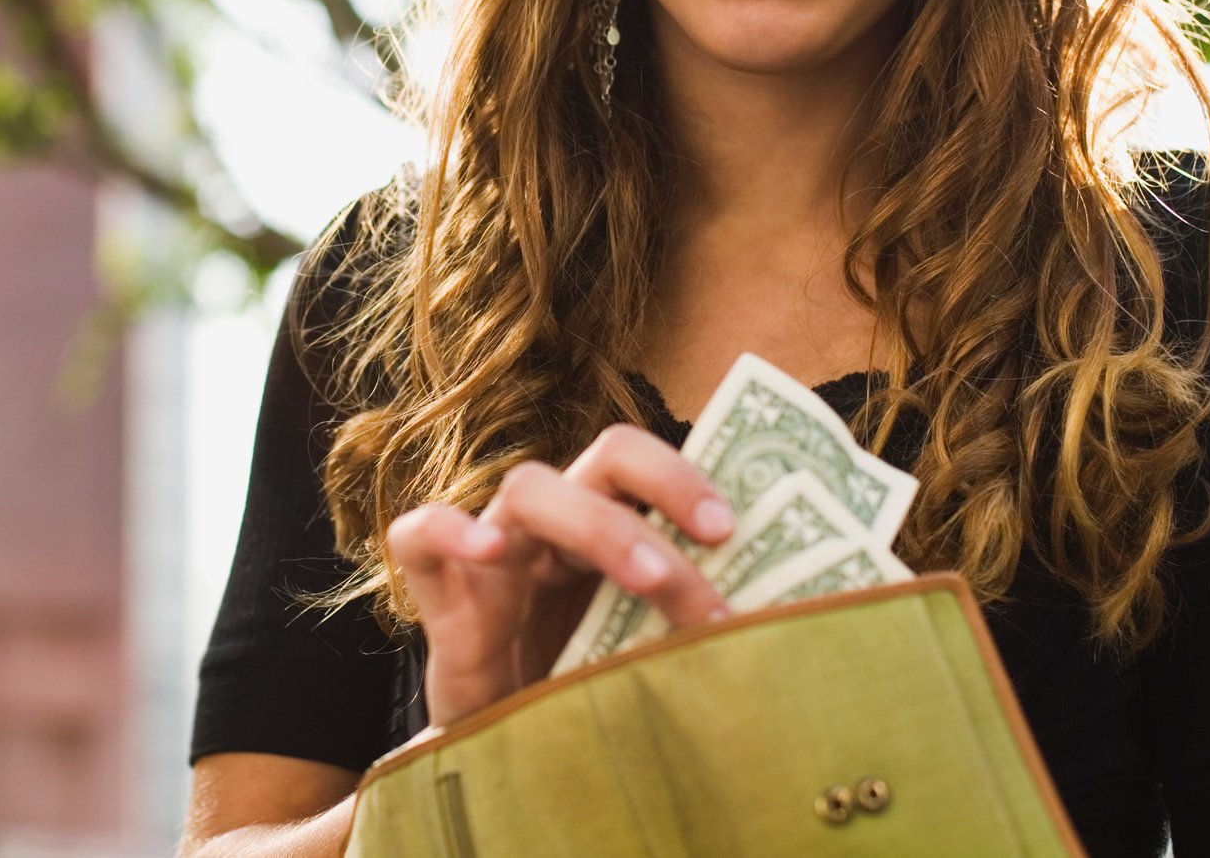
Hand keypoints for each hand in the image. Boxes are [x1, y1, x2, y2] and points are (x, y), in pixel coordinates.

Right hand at [385, 423, 735, 727]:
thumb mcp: (646, 653)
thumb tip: (791, 633)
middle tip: (719, 538)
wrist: (502, 752)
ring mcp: (494, 550)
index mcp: (608, 528)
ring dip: (600, 525)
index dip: (689, 477)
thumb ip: (692, 627)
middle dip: (666, 487)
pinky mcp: (439, 589)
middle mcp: (555, 526)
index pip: (649, 466)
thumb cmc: (581, 695)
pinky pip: (418, 534)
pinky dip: (448, 528)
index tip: (734, 527)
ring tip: (648, 576)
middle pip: (605, 458)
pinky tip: (485, 549)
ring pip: (530, 489)